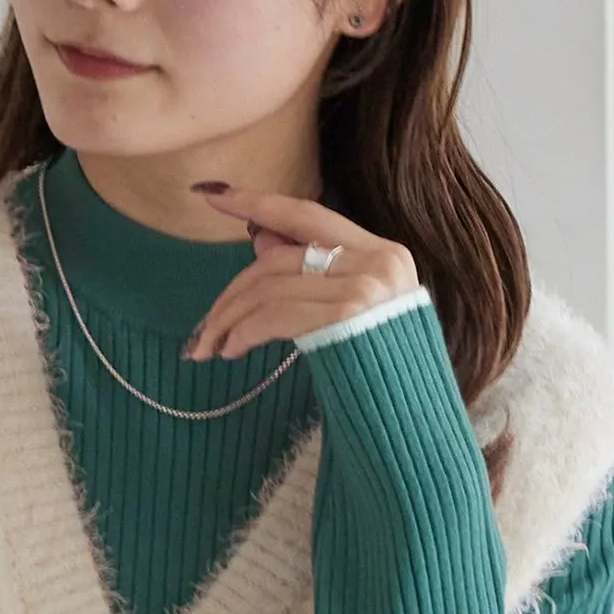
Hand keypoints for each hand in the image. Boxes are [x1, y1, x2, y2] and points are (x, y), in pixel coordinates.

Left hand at [182, 181, 419, 361]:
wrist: (409, 415)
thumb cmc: (379, 370)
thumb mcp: (350, 313)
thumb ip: (311, 275)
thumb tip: (261, 240)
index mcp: (382, 252)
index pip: (308, 216)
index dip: (258, 203)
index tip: (214, 198)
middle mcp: (377, 262)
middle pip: (279, 259)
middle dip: (232, 294)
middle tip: (203, 330)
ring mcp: (364, 287)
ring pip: (269, 288)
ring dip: (229, 320)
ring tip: (211, 348)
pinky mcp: (346, 316)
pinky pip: (274, 315)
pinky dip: (243, 332)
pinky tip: (232, 350)